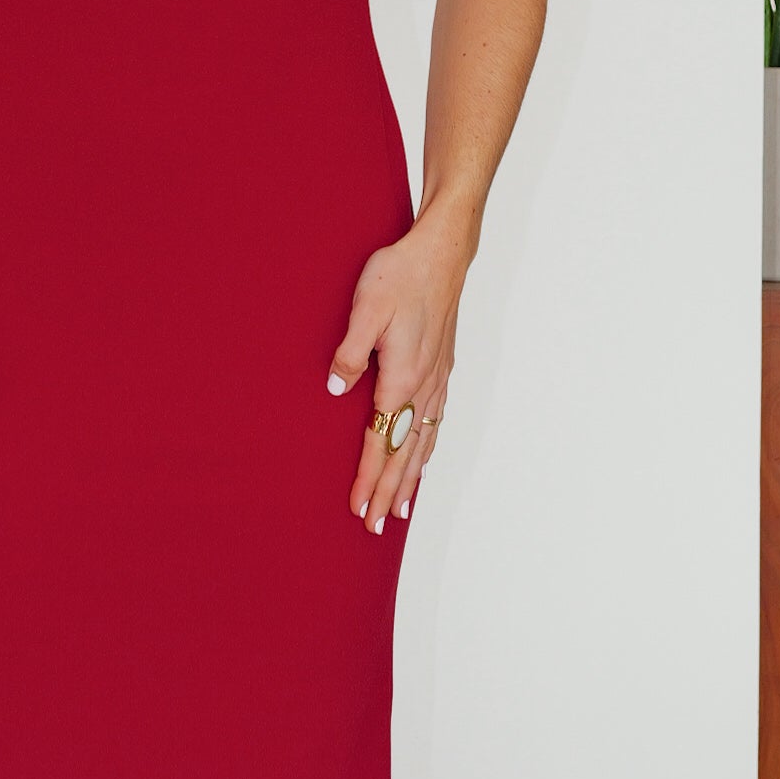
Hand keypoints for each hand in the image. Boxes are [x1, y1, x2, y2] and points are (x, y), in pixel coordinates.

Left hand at [327, 208, 469, 534]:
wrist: (442, 251)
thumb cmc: (400, 274)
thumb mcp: (364, 309)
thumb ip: (349, 353)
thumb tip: (336, 389)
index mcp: (401, 377)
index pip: (382, 441)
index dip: (369, 479)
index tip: (359, 509)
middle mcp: (423, 386)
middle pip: (405, 452)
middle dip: (389, 492)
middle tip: (375, 526)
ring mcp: (437, 378)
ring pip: (424, 441)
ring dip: (411, 477)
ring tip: (401, 508)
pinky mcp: (443, 366)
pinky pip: (436, 421)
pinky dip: (428, 448)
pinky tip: (425, 456)